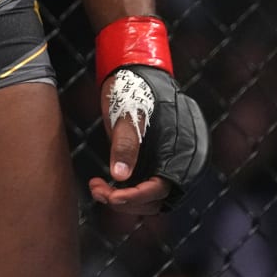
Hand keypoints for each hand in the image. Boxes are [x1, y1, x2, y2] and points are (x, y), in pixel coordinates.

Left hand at [87, 69, 171, 211]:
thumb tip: (120, 176)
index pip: (160, 188)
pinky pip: (144, 187)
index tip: (111, 198)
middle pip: (154, 199)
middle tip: (96, 190)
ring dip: (123, 199)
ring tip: (96, 188)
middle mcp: (178, 162)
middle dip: (125, 201)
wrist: (134, 76)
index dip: (135, 197)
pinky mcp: (153, 163)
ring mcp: (165, 164)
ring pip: (148, 197)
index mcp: (180, 151)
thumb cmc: (133, 91)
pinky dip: (126, 192)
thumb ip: (125, 144)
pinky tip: (104, 184)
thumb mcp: (127, 115)